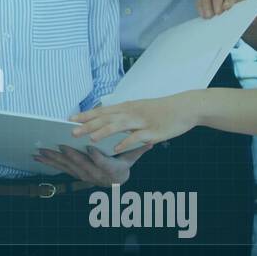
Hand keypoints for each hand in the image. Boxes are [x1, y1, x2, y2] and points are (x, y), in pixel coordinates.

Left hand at [32, 143, 152, 185]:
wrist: (114, 181)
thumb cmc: (123, 164)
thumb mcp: (131, 157)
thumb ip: (137, 149)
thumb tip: (149, 142)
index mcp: (110, 170)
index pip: (103, 164)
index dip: (97, 157)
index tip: (90, 148)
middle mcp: (95, 175)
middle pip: (82, 165)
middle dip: (70, 156)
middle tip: (61, 146)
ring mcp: (83, 175)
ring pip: (68, 167)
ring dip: (54, 159)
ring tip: (43, 150)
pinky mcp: (74, 173)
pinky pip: (60, 168)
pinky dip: (48, 162)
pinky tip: (38, 157)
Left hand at [70, 93, 198, 152]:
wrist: (186, 107)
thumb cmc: (162, 110)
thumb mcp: (139, 108)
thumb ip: (123, 115)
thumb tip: (107, 119)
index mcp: (127, 107)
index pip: (102, 111)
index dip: (86, 115)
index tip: (70, 119)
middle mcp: (132, 112)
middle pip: (106, 118)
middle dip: (88, 125)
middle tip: (71, 131)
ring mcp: (142, 122)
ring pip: (118, 126)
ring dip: (102, 132)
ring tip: (89, 139)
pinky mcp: (153, 131)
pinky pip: (136, 137)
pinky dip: (126, 142)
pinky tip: (116, 148)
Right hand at [196, 0, 246, 18]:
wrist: (232, 12)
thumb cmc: (240, 10)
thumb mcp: (246, 11)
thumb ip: (247, 14)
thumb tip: (250, 20)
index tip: (227, 8)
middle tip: (217, 13)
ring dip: (206, 4)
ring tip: (209, 17)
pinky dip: (200, 8)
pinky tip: (203, 16)